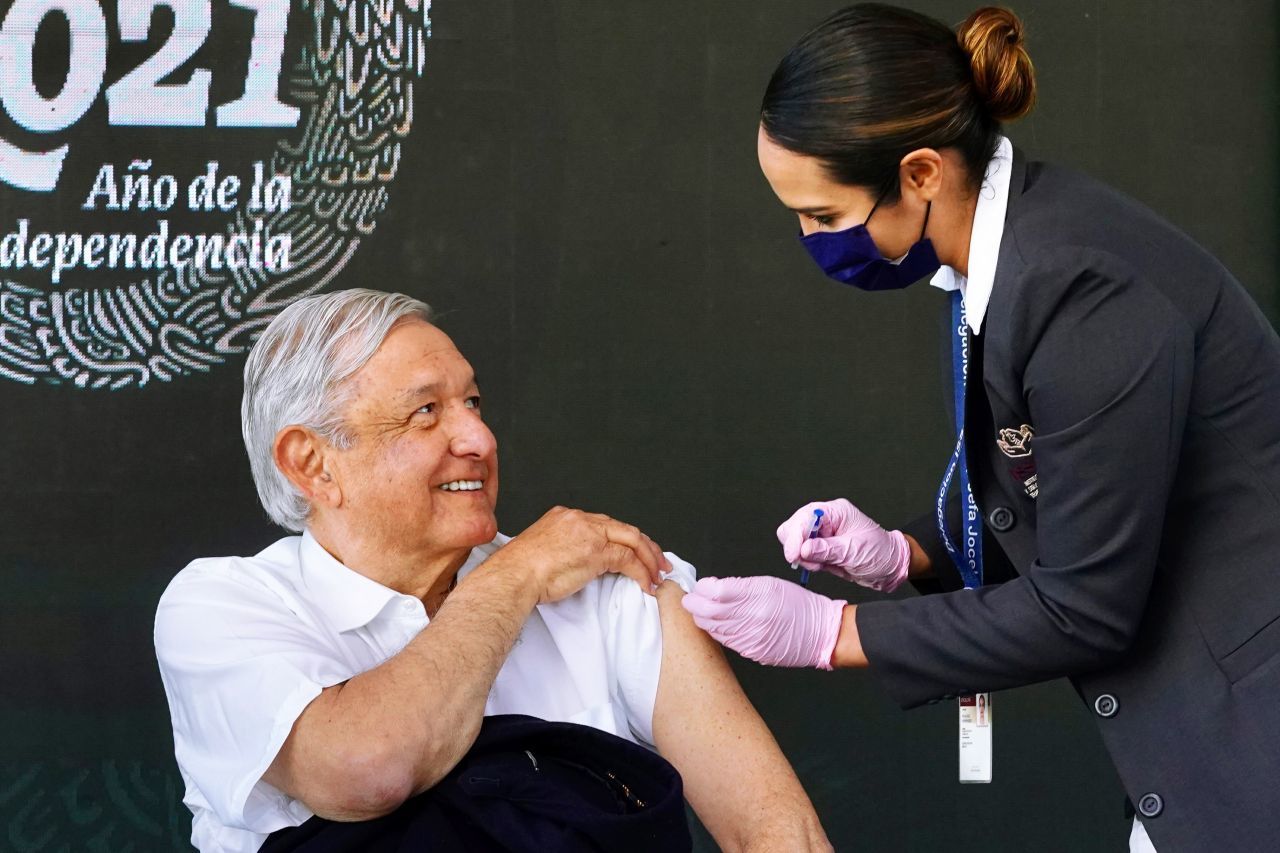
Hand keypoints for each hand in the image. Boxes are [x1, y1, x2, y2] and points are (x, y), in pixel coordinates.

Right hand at [497, 506, 668, 602]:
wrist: (513, 576)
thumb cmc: (520, 572)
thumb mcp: (544, 550)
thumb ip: (565, 548)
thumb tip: (580, 563)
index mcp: (566, 516)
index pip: (607, 524)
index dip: (626, 539)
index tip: (636, 553)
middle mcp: (580, 519)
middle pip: (625, 528)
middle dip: (647, 547)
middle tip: (659, 563)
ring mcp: (589, 533)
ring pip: (632, 541)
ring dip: (649, 560)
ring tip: (658, 575)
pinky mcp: (596, 551)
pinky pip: (628, 560)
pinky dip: (641, 572)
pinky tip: (646, 584)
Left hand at [680, 576, 845, 669]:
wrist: (820, 632)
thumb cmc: (798, 605)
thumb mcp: (770, 584)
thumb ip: (740, 586)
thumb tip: (713, 589)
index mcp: (759, 595)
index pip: (717, 592)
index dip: (702, 588)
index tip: (700, 586)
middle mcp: (753, 617)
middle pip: (709, 611)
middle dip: (694, 604)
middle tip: (690, 599)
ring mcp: (752, 637)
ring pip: (714, 628)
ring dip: (702, 618)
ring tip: (700, 610)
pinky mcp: (752, 651)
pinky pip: (726, 641)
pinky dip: (716, 631)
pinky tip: (716, 624)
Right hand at [777, 499, 909, 592]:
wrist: (890, 567)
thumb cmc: (880, 553)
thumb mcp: (855, 551)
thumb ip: (828, 550)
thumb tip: (804, 549)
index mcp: (836, 512)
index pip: (806, 516)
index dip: (796, 535)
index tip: (794, 554)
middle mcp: (826, 520)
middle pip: (794, 526)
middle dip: (796, 545)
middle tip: (807, 561)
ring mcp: (822, 534)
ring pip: (794, 540)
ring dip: (801, 555)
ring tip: (819, 565)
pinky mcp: (820, 547)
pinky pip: (802, 553)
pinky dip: (806, 561)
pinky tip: (821, 566)